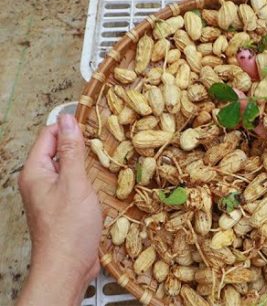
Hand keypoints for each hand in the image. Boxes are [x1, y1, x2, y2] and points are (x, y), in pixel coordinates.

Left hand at [16, 113, 101, 305]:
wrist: (67, 267)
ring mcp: (51, 195)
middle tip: (108, 138)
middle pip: (59, 150)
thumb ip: (72, 151)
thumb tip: (68, 120)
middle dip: (81, 143)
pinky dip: (90, 179)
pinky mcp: (64, 207)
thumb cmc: (69, 228)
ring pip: (70, 167)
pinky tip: (106, 180)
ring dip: (88, 162)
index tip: (96, 120)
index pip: (48, 135)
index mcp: (35, 172)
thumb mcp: (75, 183)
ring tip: (110, 157)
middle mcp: (39, 181)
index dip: (69, 125)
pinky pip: (76, 183)